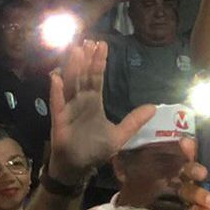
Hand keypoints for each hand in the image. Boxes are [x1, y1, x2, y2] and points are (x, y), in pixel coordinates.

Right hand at [46, 41, 155, 183]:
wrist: (77, 169)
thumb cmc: (94, 151)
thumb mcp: (119, 136)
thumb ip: (134, 121)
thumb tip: (153, 107)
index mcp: (93, 103)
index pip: (96, 78)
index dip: (99, 62)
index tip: (102, 45)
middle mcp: (80, 102)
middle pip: (82, 77)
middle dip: (85, 59)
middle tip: (88, 41)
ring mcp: (68, 110)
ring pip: (70, 85)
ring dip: (71, 69)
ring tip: (74, 51)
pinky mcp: (58, 121)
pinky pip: (57, 104)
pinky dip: (56, 92)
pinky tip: (56, 78)